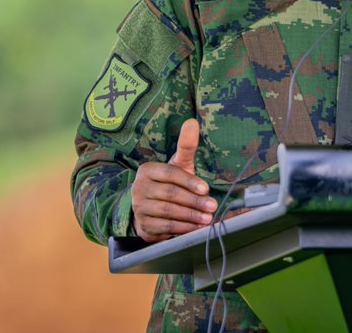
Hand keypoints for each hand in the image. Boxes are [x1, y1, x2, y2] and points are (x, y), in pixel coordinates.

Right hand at [130, 118, 217, 241]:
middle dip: (194, 201)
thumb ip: (186, 146)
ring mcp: (139, 208)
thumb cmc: (168, 183)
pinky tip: (195, 228)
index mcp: (147, 170)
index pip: (170, 174)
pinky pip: (164, 227)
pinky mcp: (143, 225)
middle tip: (212, 207)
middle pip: (171, 194)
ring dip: (190, 216)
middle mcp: (139, 188)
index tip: (206, 189)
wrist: (150, 208)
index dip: (189, 181)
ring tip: (207, 218)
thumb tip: (192, 122)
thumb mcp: (177, 165)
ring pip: (168, 212)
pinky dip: (182, 228)